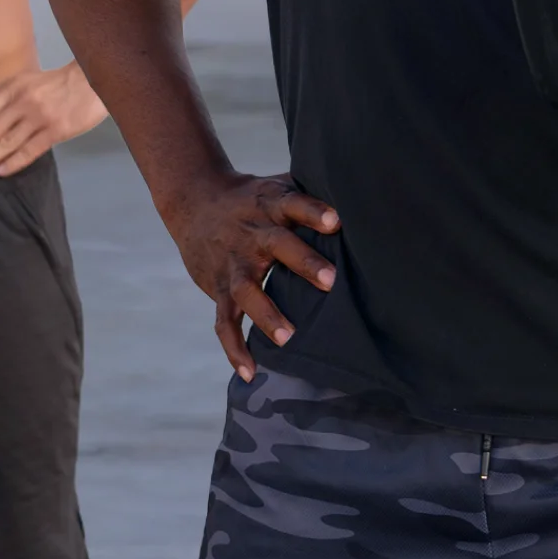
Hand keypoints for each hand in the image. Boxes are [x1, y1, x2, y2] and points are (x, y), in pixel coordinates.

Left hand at [0, 62, 107, 178]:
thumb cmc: (56, 84)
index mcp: (12, 88)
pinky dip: (13, 162)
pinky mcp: (56, 130)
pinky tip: (0, 172)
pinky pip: (30, 150)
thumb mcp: (26, 83)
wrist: (91, 80)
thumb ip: (6, 100)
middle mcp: (22, 102)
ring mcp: (39, 117)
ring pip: (6, 143)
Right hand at [163, 173, 339, 379]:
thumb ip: (310, 195)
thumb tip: (362, 200)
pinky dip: (234, 348)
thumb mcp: (277, 186)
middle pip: (277, 245)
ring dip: (267, 314)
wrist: (195, 201)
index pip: (293, 204)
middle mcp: (251, 234)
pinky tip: (250, 372)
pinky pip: (225, 321)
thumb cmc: (252, 198)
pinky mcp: (219, 288)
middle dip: (303, 263)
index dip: (313, 211)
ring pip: (247, 290)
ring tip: (288, 338)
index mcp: (270, 205)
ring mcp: (233, 264)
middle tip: (331, 281)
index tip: (336, 221)